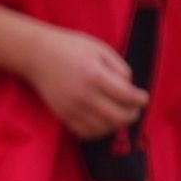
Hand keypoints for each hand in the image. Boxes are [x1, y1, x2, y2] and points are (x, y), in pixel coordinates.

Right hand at [9, 19, 145, 140]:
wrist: (37, 55)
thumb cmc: (71, 47)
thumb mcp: (100, 49)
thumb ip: (119, 68)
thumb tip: (129, 88)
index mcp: (95, 76)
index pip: (126, 96)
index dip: (140, 99)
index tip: (144, 98)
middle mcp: (83, 95)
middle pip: (117, 117)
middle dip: (132, 114)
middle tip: (135, 109)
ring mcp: (71, 108)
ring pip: (103, 128)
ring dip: (116, 124)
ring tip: (119, 115)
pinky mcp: (62, 115)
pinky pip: (85, 132)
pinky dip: (99, 131)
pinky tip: (103, 122)